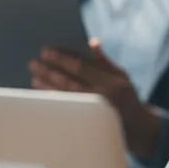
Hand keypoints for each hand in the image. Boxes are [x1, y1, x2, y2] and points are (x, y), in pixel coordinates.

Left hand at [30, 40, 161, 157]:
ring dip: (47, 86)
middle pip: (69, 82)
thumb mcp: (121, 75)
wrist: (135, 125)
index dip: (62, 59)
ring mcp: (93, 112)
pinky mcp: (86, 123)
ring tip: (34, 77)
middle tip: (33, 63)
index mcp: (110, 82)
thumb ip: (104, 60)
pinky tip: (41, 94)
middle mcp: (101, 97)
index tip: (46, 51)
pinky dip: (52, 100)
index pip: (81, 67)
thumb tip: (92, 42)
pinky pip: (64, 110)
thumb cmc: (126, 95)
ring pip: (64, 97)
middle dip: (49, 72)